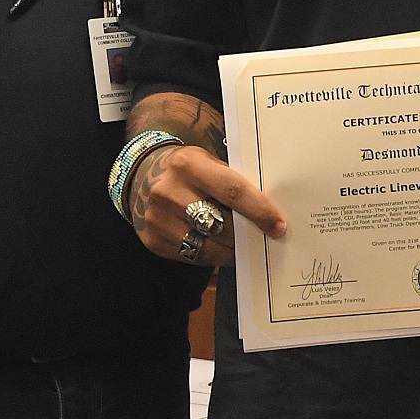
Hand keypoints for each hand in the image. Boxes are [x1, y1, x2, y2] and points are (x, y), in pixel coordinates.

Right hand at [129, 143, 285, 267]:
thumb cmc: (187, 168)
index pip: (233, 191)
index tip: (278, 226)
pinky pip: (193, 256)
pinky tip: (223, 249)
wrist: (141, 174)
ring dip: (233, 250)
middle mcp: (169, 192)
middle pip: (222, 224)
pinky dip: (214, 255)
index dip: (259, 211)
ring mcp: (157, 219)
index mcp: (188, 165)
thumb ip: (232, 182)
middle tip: (266, 239)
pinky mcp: (153, 241)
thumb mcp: (207, 162)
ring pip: (209, 246)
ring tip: (247, 247)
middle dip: (248, 234)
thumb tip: (269, 211)